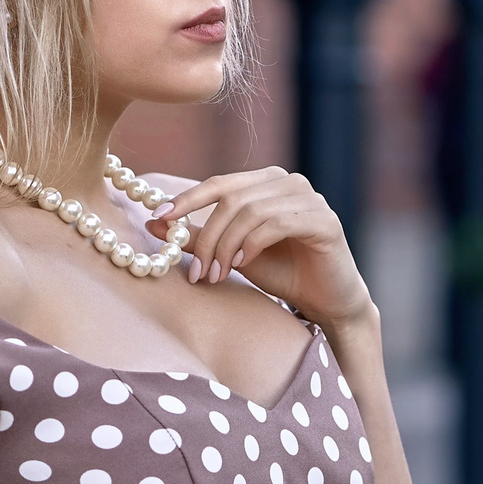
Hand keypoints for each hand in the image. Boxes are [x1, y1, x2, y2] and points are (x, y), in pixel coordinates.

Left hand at [159, 167, 372, 328]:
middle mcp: (289, 182)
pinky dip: (251, 244)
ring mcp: (309, 198)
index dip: (187, 199)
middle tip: (198, 272)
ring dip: (227, 245)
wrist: (327, 302)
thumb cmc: (283, 273)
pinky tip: (243, 264)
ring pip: (250, 210)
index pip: (220, 183)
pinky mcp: (324, 219)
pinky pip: (275, 223)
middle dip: (208, 237)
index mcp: (266, 183)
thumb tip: (155, 223)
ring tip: (219, 275)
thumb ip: (200, 237)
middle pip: (231, 198)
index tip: (159, 219)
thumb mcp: (233, 255)